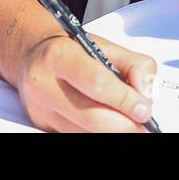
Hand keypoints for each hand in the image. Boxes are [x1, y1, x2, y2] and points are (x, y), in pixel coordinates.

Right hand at [14, 32, 157, 132]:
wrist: (33, 53)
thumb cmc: (72, 48)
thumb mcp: (105, 45)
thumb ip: (134, 64)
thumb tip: (146, 93)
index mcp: (59, 55)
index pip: (97, 83)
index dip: (124, 100)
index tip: (144, 109)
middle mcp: (44, 83)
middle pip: (90, 116)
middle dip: (123, 125)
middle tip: (144, 124)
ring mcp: (41, 108)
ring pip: (84, 131)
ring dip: (113, 131)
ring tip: (131, 124)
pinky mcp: (42, 124)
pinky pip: (76, 134)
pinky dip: (99, 132)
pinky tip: (111, 124)